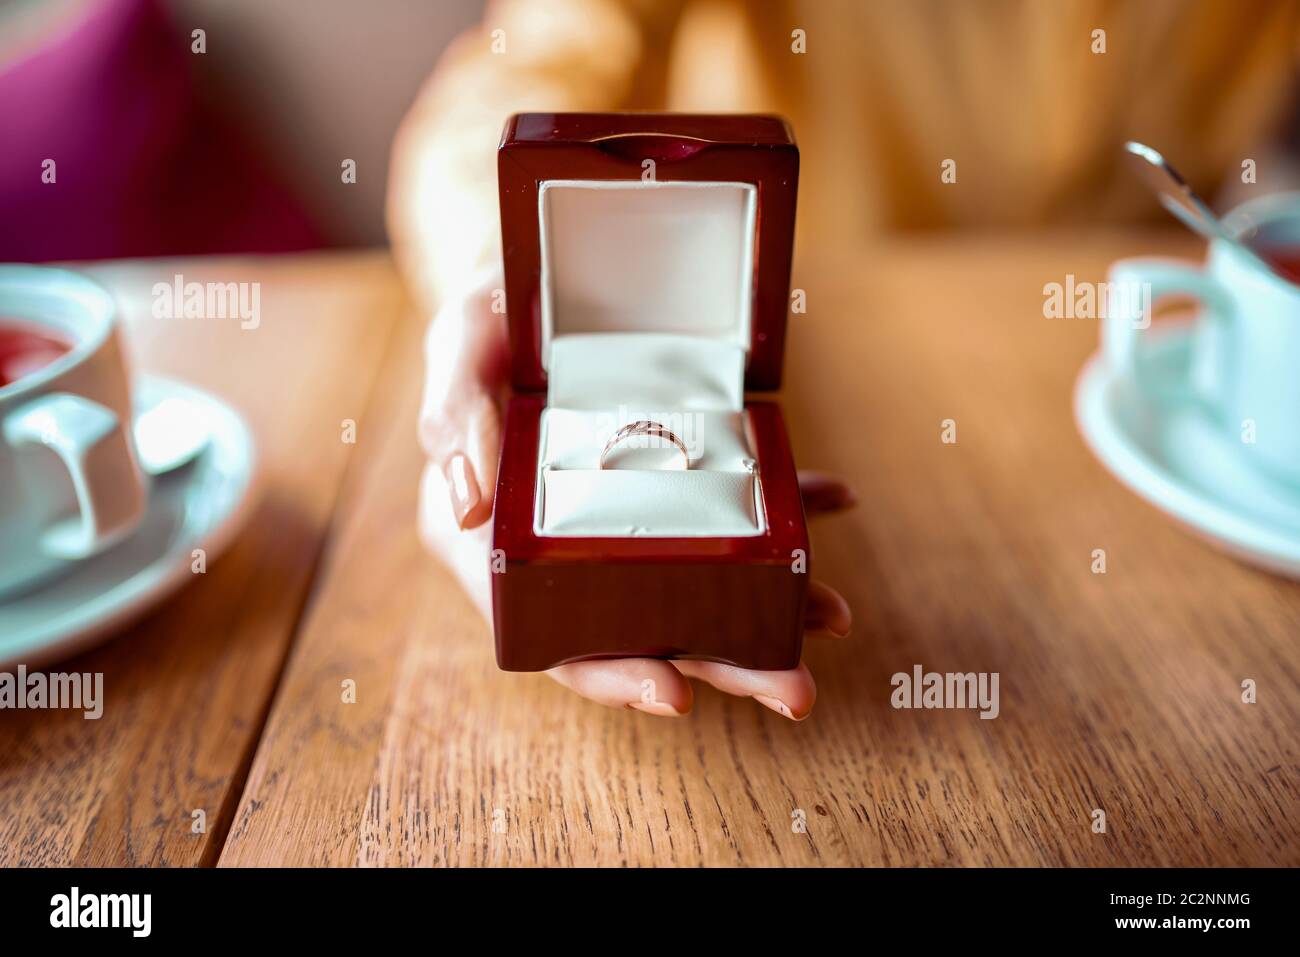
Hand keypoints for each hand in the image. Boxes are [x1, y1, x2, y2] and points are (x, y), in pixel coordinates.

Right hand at [417, 273, 852, 719]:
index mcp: (499, 547)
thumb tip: (469, 508)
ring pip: (694, 588)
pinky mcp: (668, 486)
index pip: (552, 636)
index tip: (676, 694)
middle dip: (719, 665)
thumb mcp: (455, 351)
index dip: (611, 672)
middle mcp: (564, 553)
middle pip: (640, 629)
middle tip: (794, 691)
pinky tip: (833, 499)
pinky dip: (782, 510)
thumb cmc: (483, 325)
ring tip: (832, 617)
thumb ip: (453, 421)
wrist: (529, 291)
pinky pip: (728, 511)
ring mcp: (623, 525)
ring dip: (767, 609)